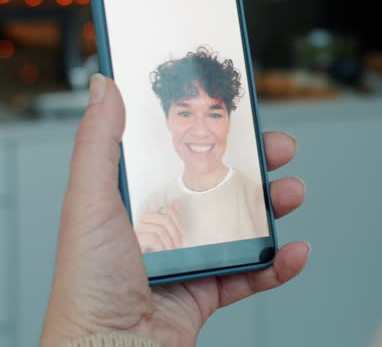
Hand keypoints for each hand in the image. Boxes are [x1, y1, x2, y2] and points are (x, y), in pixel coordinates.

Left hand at [41, 75, 308, 346]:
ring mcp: (185, 261)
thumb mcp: (90, 202)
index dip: (208, 132)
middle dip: (254, 165)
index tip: (236, 112)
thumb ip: (99, 143)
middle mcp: (159, 229)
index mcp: (130, 203)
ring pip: (240, 226)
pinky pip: (251, 275)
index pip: (175, 155)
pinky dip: (279, 265)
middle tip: (279, 148)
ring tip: (292, 193)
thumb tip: (104, 85)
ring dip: (272, 208)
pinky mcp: (205, 296)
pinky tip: (294, 251)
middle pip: (216, 186)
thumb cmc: (87, 287)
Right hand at [136, 202, 184, 252]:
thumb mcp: (165, 237)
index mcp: (147, 220)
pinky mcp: (133, 242)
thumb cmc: (154, 255)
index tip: (182, 234)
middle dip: (176, 233)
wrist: (140, 275)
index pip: (166, 210)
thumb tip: (176, 203)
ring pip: (160, 229)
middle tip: (179, 246)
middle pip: (164, 219)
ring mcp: (134, 233)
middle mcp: (139, 223)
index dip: (178, 220)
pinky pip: (153, 239)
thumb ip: (170, 220)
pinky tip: (162, 254)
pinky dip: (162, 247)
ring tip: (171, 252)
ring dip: (170, 243)